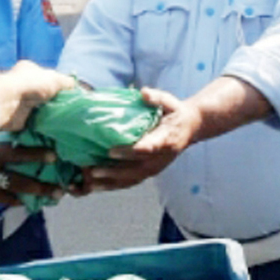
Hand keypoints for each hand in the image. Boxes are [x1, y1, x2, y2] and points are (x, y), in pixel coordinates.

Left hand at [0, 61, 75, 131]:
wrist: (8, 103)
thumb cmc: (31, 85)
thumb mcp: (55, 79)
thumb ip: (67, 82)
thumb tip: (76, 87)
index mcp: (30, 70)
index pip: (48, 77)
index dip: (59, 85)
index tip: (71, 95)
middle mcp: (24, 85)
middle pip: (45, 94)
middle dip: (55, 102)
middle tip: (69, 110)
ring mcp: (21, 102)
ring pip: (41, 109)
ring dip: (51, 115)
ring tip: (65, 121)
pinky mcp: (20, 118)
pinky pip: (36, 122)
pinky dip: (44, 126)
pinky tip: (55, 128)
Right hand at [0, 143, 64, 206]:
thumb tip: (20, 125)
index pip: (16, 154)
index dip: (36, 155)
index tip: (53, 156)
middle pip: (19, 180)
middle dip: (41, 184)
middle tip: (60, 188)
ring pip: (15, 193)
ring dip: (36, 194)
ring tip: (54, 196)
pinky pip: (5, 200)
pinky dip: (18, 200)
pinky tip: (31, 200)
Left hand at [75, 87, 201, 192]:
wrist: (189, 127)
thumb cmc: (175, 113)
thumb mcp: (170, 102)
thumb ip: (157, 98)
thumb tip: (144, 93)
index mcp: (166, 140)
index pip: (147, 148)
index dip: (129, 151)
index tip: (111, 151)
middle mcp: (160, 158)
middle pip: (136, 169)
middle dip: (114, 171)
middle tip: (93, 170)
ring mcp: (154, 167)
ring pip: (132, 179)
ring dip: (110, 182)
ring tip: (90, 182)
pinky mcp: (149, 172)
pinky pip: (130, 182)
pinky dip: (113, 185)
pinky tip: (96, 186)